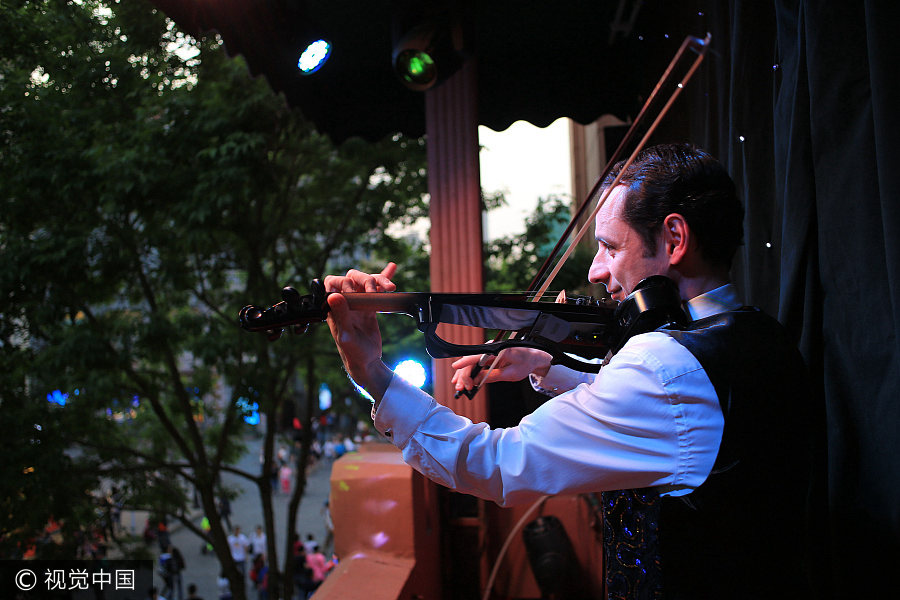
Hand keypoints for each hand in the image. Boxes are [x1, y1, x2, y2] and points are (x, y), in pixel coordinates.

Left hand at [324, 264, 396, 400]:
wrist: (367, 362)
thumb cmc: (353, 352)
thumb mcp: (346, 335)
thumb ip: (341, 315)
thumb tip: (333, 295)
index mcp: (334, 307)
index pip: (333, 283)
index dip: (343, 282)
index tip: (355, 291)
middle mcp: (345, 302)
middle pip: (352, 278)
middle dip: (365, 280)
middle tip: (374, 291)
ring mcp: (359, 303)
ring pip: (366, 282)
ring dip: (378, 280)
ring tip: (390, 287)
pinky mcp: (371, 306)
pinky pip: (377, 289)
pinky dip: (384, 277)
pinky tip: (391, 268)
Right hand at [450, 347, 552, 392]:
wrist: (532, 357)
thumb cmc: (525, 363)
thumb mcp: (510, 374)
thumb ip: (493, 376)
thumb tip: (477, 381)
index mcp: (498, 350)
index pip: (478, 355)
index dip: (465, 362)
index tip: (456, 367)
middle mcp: (491, 349)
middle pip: (472, 361)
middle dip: (464, 375)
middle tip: (461, 387)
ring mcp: (489, 352)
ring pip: (472, 363)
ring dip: (465, 375)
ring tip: (460, 387)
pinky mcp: (488, 357)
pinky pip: (476, 364)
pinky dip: (470, 373)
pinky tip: (465, 381)